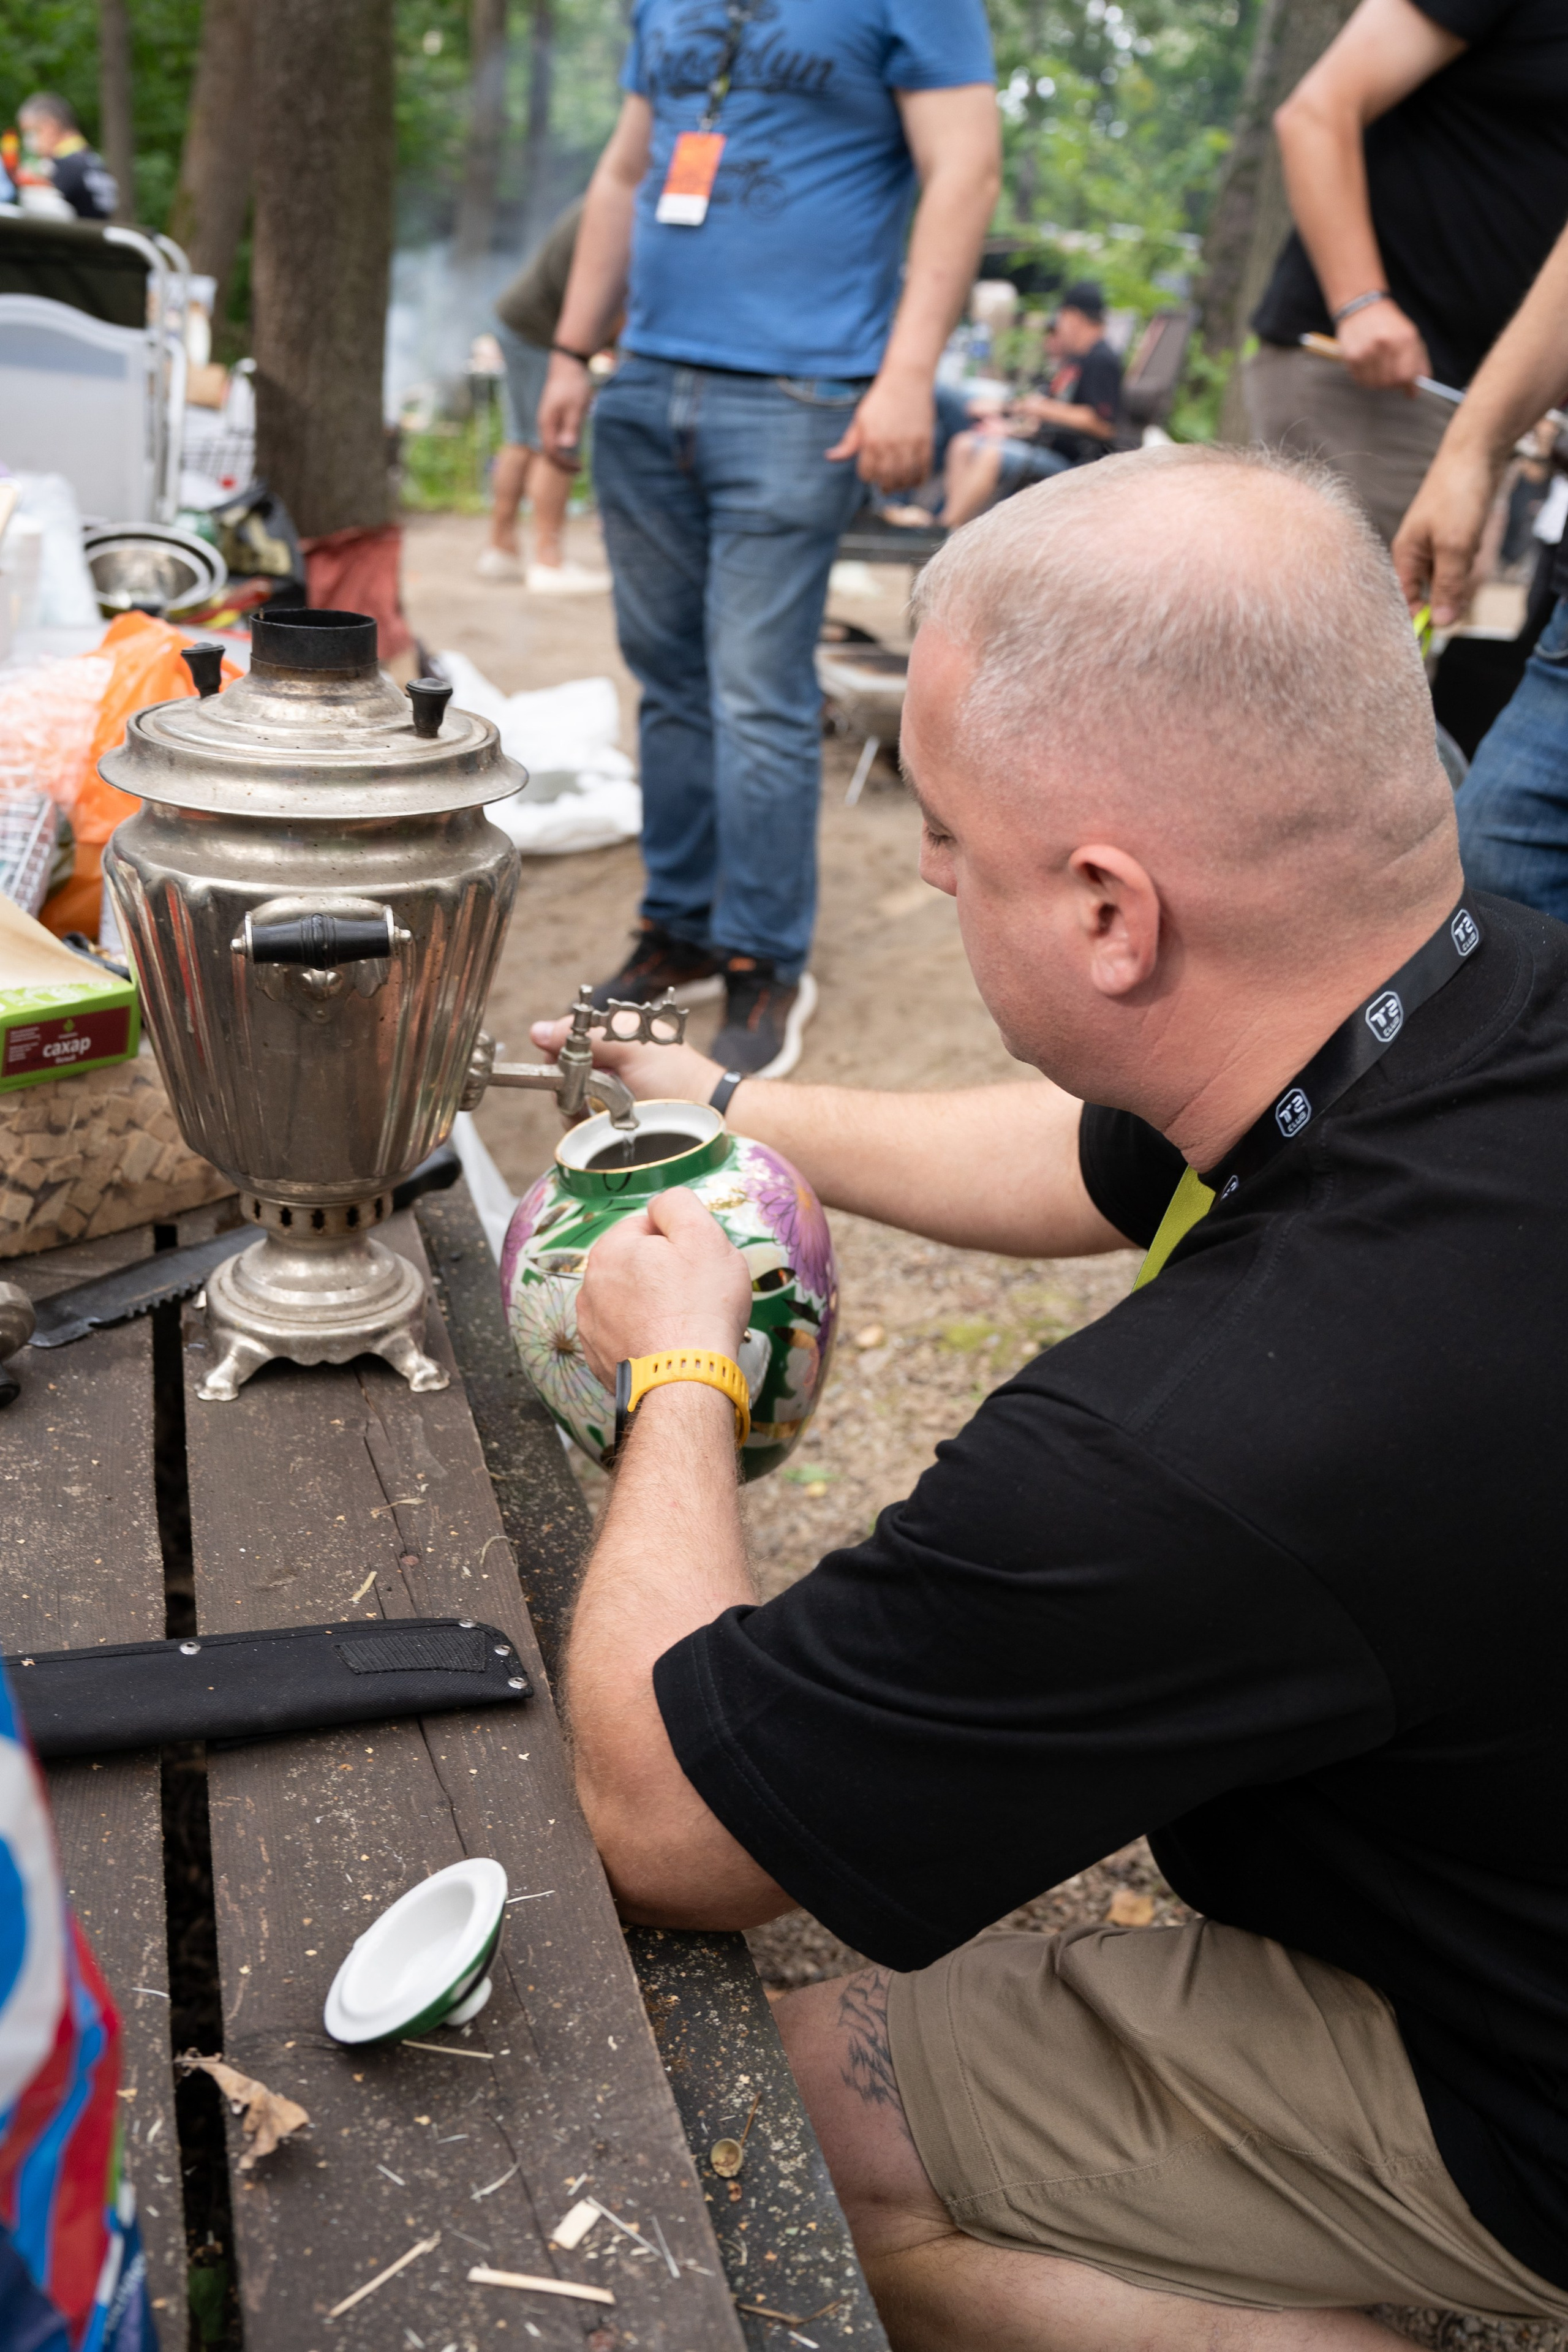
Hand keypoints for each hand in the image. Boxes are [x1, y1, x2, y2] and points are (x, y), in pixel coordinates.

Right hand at [530, 1016, 722, 1106]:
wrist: (708, 1115)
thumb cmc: (677, 1076)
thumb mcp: (631, 1048)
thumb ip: (586, 1037)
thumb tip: (539, 1031)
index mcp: (614, 1035)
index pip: (566, 1038)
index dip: (557, 1052)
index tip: (557, 1066)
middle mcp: (607, 1062)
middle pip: (563, 1072)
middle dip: (567, 1085)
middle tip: (582, 1094)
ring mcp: (607, 1093)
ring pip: (569, 1099)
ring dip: (575, 1109)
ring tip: (594, 1113)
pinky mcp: (609, 1121)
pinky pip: (581, 1122)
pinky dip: (584, 1125)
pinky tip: (598, 1126)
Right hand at [537, 353, 592, 461]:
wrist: (567, 365)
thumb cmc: (572, 385)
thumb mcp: (576, 407)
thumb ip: (571, 427)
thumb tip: (565, 447)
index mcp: (547, 423)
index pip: (551, 452)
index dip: (563, 464)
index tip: (579, 468)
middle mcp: (545, 423)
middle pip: (550, 451)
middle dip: (563, 463)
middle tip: (579, 469)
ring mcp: (548, 420)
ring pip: (553, 445)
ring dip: (564, 456)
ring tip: (578, 463)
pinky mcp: (554, 416)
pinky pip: (556, 436)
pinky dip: (565, 445)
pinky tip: (575, 446)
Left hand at [576, 1186, 752, 1385]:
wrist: (687, 1380)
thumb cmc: (700, 1307)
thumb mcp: (703, 1234)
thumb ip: (677, 1204)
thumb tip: (662, 1205)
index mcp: (610, 1250)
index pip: (647, 1227)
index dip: (679, 1241)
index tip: (698, 1263)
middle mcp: (590, 1286)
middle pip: (637, 1266)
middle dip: (664, 1274)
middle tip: (696, 1294)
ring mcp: (591, 1327)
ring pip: (630, 1302)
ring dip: (653, 1306)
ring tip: (684, 1324)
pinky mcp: (599, 1360)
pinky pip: (626, 1335)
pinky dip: (644, 1337)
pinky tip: (668, 1347)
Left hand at [827, 368, 934, 489]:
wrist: (907, 378)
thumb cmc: (880, 399)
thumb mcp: (860, 420)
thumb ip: (848, 443)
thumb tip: (830, 458)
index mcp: (871, 440)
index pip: (867, 472)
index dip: (868, 476)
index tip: (870, 474)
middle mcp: (890, 444)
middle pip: (887, 478)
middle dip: (885, 487)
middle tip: (885, 489)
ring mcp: (909, 443)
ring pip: (906, 476)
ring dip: (902, 486)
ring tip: (899, 487)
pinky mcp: (925, 440)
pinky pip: (924, 468)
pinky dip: (920, 479)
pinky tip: (915, 480)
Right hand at [1335, 298, 1430, 391]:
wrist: (1362, 308)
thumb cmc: (1390, 325)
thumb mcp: (1411, 337)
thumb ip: (1418, 363)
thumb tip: (1415, 391)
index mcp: (1404, 338)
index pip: (1406, 375)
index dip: (1408, 384)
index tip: (1408, 387)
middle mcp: (1385, 345)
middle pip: (1390, 382)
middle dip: (1393, 383)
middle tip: (1391, 373)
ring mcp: (1366, 351)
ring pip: (1375, 385)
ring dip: (1378, 382)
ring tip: (1378, 367)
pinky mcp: (1352, 357)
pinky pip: (1361, 381)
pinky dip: (1366, 378)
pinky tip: (1368, 365)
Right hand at [1392, 441, 1498, 626]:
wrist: (1476, 452)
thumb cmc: (1457, 495)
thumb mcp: (1455, 547)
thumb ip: (1448, 586)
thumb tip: (1443, 623)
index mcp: (1405, 556)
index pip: (1407, 601)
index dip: (1422, 616)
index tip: (1443, 625)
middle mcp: (1416, 553)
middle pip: (1431, 592)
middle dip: (1451, 588)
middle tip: (1465, 568)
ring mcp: (1434, 543)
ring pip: (1450, 576)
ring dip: (1464, 569)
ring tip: (1470, 542)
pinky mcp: (1451, 535)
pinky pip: (1462, 559)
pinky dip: (1472, 553)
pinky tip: (1476, 534)